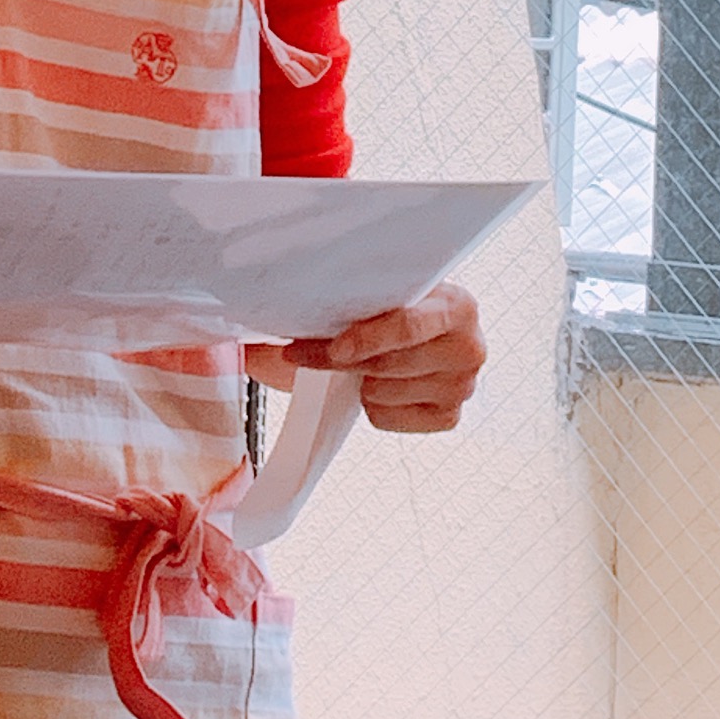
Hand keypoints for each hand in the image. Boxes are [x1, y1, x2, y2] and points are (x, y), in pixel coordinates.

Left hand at [280, 283, 484, 434]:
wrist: (413, 330)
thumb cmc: (387, 312)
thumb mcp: (364, 300)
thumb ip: (319, 311)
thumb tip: (250, 343)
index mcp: (456, 305)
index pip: (409, 325)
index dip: (367, 338)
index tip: (333, 348)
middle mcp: (469, 346)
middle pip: (387, 364)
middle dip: (341, 361)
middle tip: (306, 353)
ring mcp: (462, 386)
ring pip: (382, 392)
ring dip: (360, 381)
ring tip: (365, 363)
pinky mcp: (449, 417)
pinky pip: (389, 419)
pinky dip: (373, 405)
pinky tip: (381, 384)